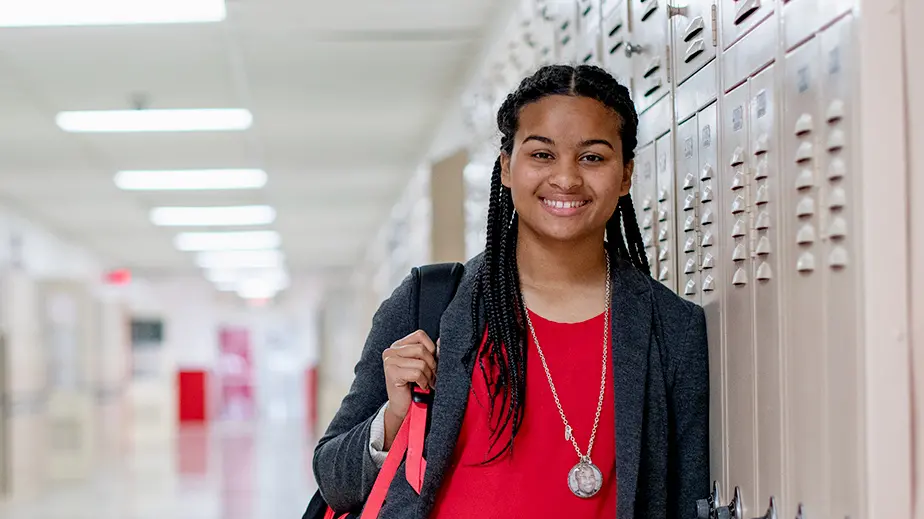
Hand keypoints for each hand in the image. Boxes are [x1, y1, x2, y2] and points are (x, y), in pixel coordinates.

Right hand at [381, 330, 437, 448]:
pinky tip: (420, 386)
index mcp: (398, 345)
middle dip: (432, 365)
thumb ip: (431, 352)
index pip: (420, 335)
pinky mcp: (391, 373)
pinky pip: (417, 373)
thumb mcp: (424, 365)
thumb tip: (442, 341)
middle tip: (432, 376)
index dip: (431, 348)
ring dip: (428, 375)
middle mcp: (391, 351)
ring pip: (421, 363)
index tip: (432, 363)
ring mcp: (389, 361)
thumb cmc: (413, 385)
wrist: (402, 407)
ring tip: (426, 382)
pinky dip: (423, 382)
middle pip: (422, 349)